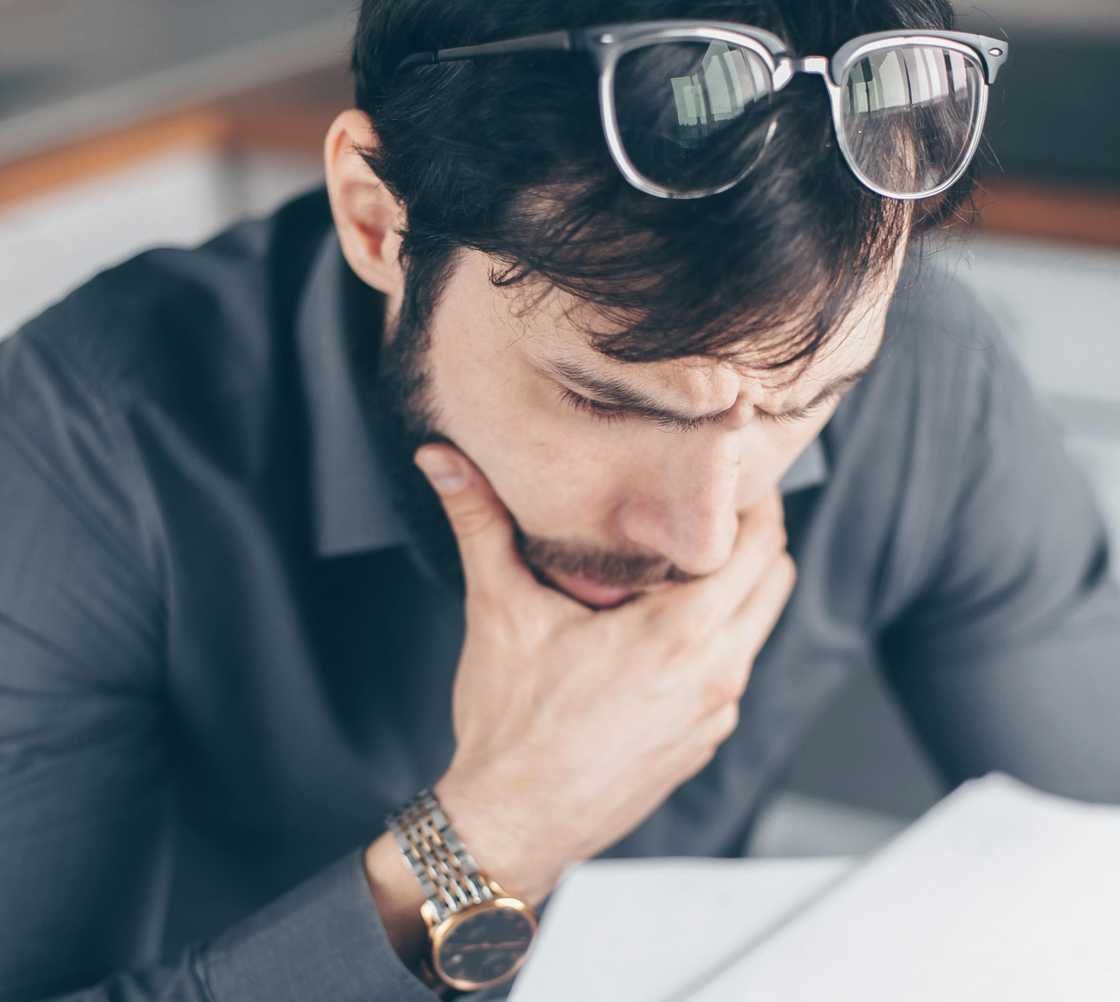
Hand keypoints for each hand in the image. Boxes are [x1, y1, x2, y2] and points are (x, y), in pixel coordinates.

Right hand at [413, 444, 794, 906]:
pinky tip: (662, 636)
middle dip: (751, 539)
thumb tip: (441, 457)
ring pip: (757, 627)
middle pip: (775, 579)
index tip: (720, 479)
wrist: (512, 826)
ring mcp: (716, 714)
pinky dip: (716, 642)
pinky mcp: (704, 742)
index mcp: (681, 634)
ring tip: (680, 569)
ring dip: (734, 591)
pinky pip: (733, 672)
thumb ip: (478, 523)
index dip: (750, 501)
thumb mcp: (498, 611)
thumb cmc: (511, 726)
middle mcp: (717, 673)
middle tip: (704, 515)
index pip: (760, 544)